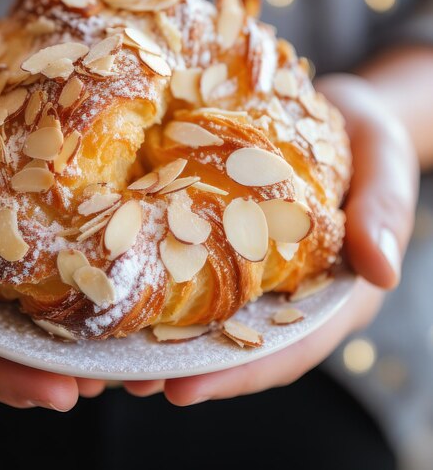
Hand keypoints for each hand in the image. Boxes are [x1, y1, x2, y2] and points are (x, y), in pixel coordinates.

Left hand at [125, 73, 418, 403]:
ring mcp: (259, 267)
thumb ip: (384, 211)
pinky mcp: (234, 239)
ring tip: (113, 351)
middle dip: (186, 365)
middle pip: (240, 342)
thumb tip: (382, 272)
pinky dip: (167, 281)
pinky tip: (128, 285)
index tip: (186, 388)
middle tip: (130, 380)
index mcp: (335, 290)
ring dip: (166, 336)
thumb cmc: (369, 140)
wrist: (340, 112)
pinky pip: (201, 266)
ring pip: (213, 314)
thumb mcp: (385, 164)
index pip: (291, 346)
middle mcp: (291, 289)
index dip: (241, 372)